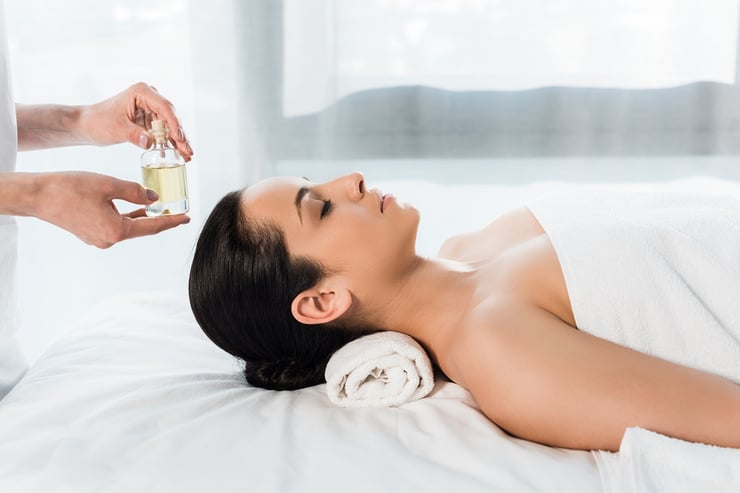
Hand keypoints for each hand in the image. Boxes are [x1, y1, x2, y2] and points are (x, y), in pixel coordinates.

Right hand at [32, 171, 189, 247]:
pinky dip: (127, 216)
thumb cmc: (71, 188)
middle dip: (159, 219)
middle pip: (142, 228)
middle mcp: (109, 240)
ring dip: (142, 217)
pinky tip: (135, 208)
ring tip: (158, 207)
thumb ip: (135, 192)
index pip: (152, 226)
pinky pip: (115, 225)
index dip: (172, 221)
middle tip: (178, 212)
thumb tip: (153, 198)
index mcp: (117, 231)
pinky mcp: (89, 234)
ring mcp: (98, 239)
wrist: (38, 195)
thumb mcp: (110, 185)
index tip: (187, 218)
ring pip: (128, 227)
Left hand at [80, 82, 193, 160]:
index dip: (174, 124)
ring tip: (187, 155)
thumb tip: (151, 143)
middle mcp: (149, 97)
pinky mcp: (149, 119)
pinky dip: (170, 142)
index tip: (180, 139)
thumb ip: (135, 135)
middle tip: (188, 151)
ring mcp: (150, 108)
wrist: (87, 125)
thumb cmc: (98, 122)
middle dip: (180, 135)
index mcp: (141, 92)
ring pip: (170, 125)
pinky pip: (163, 131)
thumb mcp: (117, 129)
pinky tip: (179, 153)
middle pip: (171, 117)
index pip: (164, 107)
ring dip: (178, 141)